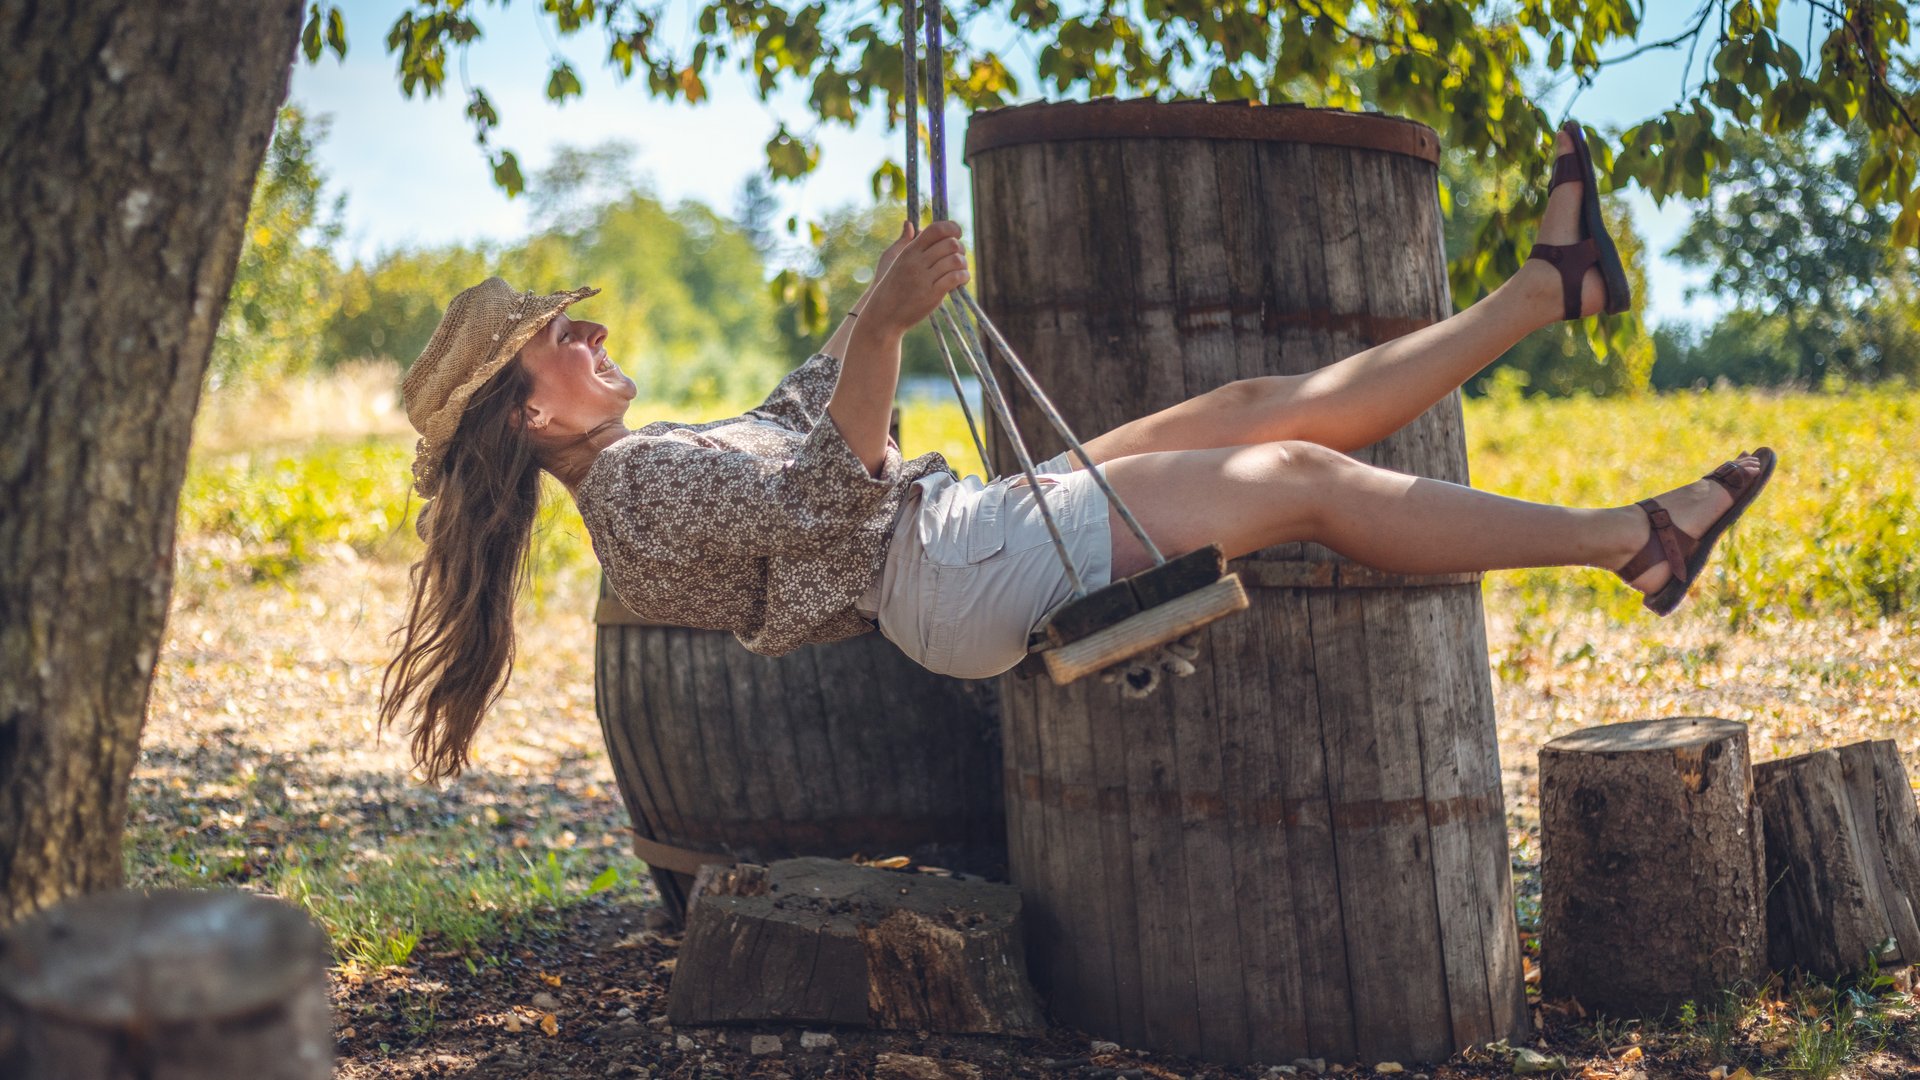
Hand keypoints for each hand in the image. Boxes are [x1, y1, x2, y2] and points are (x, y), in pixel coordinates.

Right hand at [861, 220, 968, 336]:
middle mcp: (916, 262)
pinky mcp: (932, 294)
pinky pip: (955, 277)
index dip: (952, 228)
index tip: (957, 234)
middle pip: (950, 244)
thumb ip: (905, 242)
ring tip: (960, 270)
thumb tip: (909, 223)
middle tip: (959, 257)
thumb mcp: (894, 261)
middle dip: (960, 249)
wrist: (883, 315)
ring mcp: (924, 278)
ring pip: (955, 260)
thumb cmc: (891, 287)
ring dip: (963, 264)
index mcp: (909, 251)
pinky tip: (961, 280)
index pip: (935, 229)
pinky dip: (963, 276)